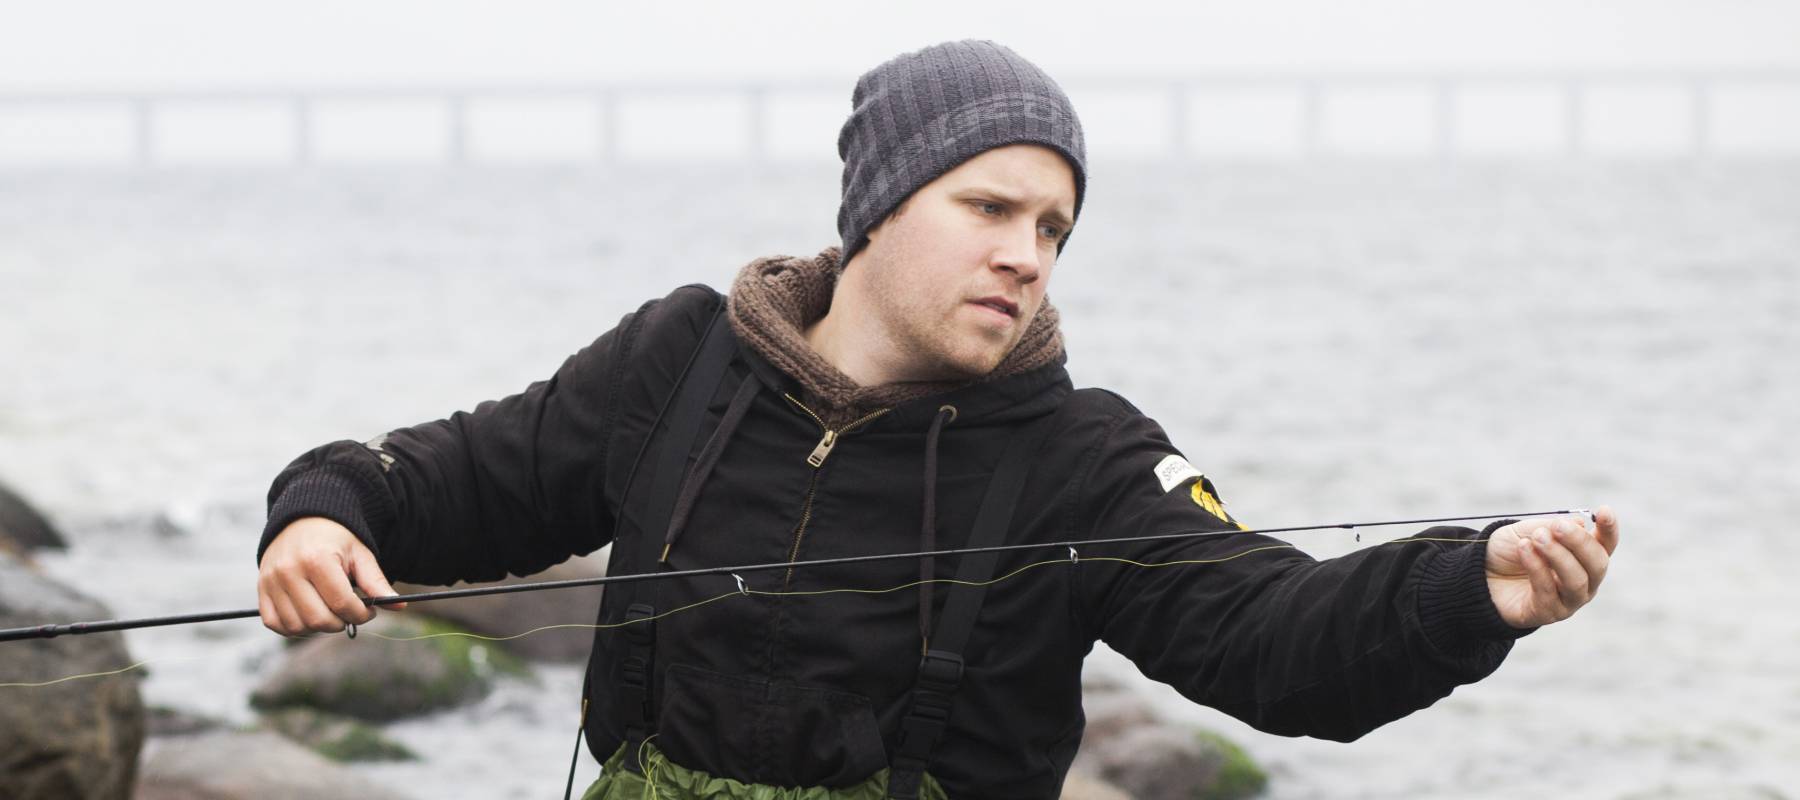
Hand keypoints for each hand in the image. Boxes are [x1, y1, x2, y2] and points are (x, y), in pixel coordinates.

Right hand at [257, 516, 405, 635]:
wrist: (303, 520)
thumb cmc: (337, 539)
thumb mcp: (360, 554)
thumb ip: (376, 582)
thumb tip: (400, 606)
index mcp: (317, 560)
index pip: (342, 604)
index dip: (361, 614)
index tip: (369, 610)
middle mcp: (289, 571)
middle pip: (319, 619)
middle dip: (342, 623)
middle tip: (350, 612)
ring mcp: (271, 581)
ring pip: (297, 626)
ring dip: (319, 627)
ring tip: (331, 611)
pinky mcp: (261, 590)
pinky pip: (275, 624)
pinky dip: (294, 627)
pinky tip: (310, 614)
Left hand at [1485, 505, 1618, 628]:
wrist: (1480, 574)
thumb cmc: (1509, 552)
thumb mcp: (1525, 531)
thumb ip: (1549, 527)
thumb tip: (1578, 523)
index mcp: (1583, 557)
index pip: (1605, 544)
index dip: (1609, 529)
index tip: (1604, 511)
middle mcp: (1584, 581)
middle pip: (1597, 564)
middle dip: (1579, 542)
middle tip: (1557, 526)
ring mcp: (1568, 600)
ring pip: (1576, 580)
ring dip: (1558, 556)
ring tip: (1538, 538)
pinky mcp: (1547, 613)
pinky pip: (1548, 591)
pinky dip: (1537, 567)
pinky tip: (1524, 549)